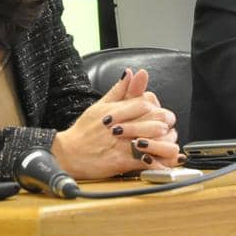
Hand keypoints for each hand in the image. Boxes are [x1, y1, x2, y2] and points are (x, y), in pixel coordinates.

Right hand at [52, 69, 180, 178]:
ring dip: (164, 143)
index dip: (157, 108)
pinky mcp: (122, 161)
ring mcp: (122, 143)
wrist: (67, 154)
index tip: (161, 113)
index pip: (145, 103)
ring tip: (168, 144)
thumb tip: (131, 73)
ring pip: (153, 140)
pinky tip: (161, 162)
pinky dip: (156, 162)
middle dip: (165, 124)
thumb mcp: (100, 106)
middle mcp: (121, 125)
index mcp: (117, 110)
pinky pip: (145, 161)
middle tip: (168, 128)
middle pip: (154, 120)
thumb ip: (119, 90)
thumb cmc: (84, 131)